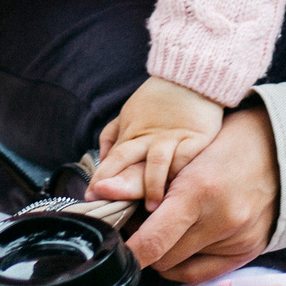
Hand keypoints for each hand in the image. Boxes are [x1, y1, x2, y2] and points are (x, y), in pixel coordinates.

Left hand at [91, 77, 225, 208]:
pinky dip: (179, 173)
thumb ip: (112, 136)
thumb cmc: (158, 99)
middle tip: (106, 200)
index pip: (113, 158)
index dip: (101, 177)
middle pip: (128, 161)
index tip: (90, 195)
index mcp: (132, 133)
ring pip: (157, 163)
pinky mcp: (196, 139)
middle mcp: (149, 138)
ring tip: (151, 206)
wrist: (190, 79)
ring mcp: (172, 138)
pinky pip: (185, 159)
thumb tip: (101, 160)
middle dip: (116, 183)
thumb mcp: (129, 113)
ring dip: (152, 185)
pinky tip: (178, 188)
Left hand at [96, 107, 279, 281]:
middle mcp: (221, 220)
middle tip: (140, 224)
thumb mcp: (185, 154)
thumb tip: (105, 196)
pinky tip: (179, 246)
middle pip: (162, 257)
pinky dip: (184, 265)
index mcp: (199, 191)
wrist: (282, 149)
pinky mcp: (248, 251)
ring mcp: (237, 240)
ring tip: (164, 228)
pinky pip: (202, 274)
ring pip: (179, 267)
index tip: (114, 247)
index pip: (152, 240)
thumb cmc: (228, 144)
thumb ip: (147, 181)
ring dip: (164, 253)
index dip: (127, 250)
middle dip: (144, 244)